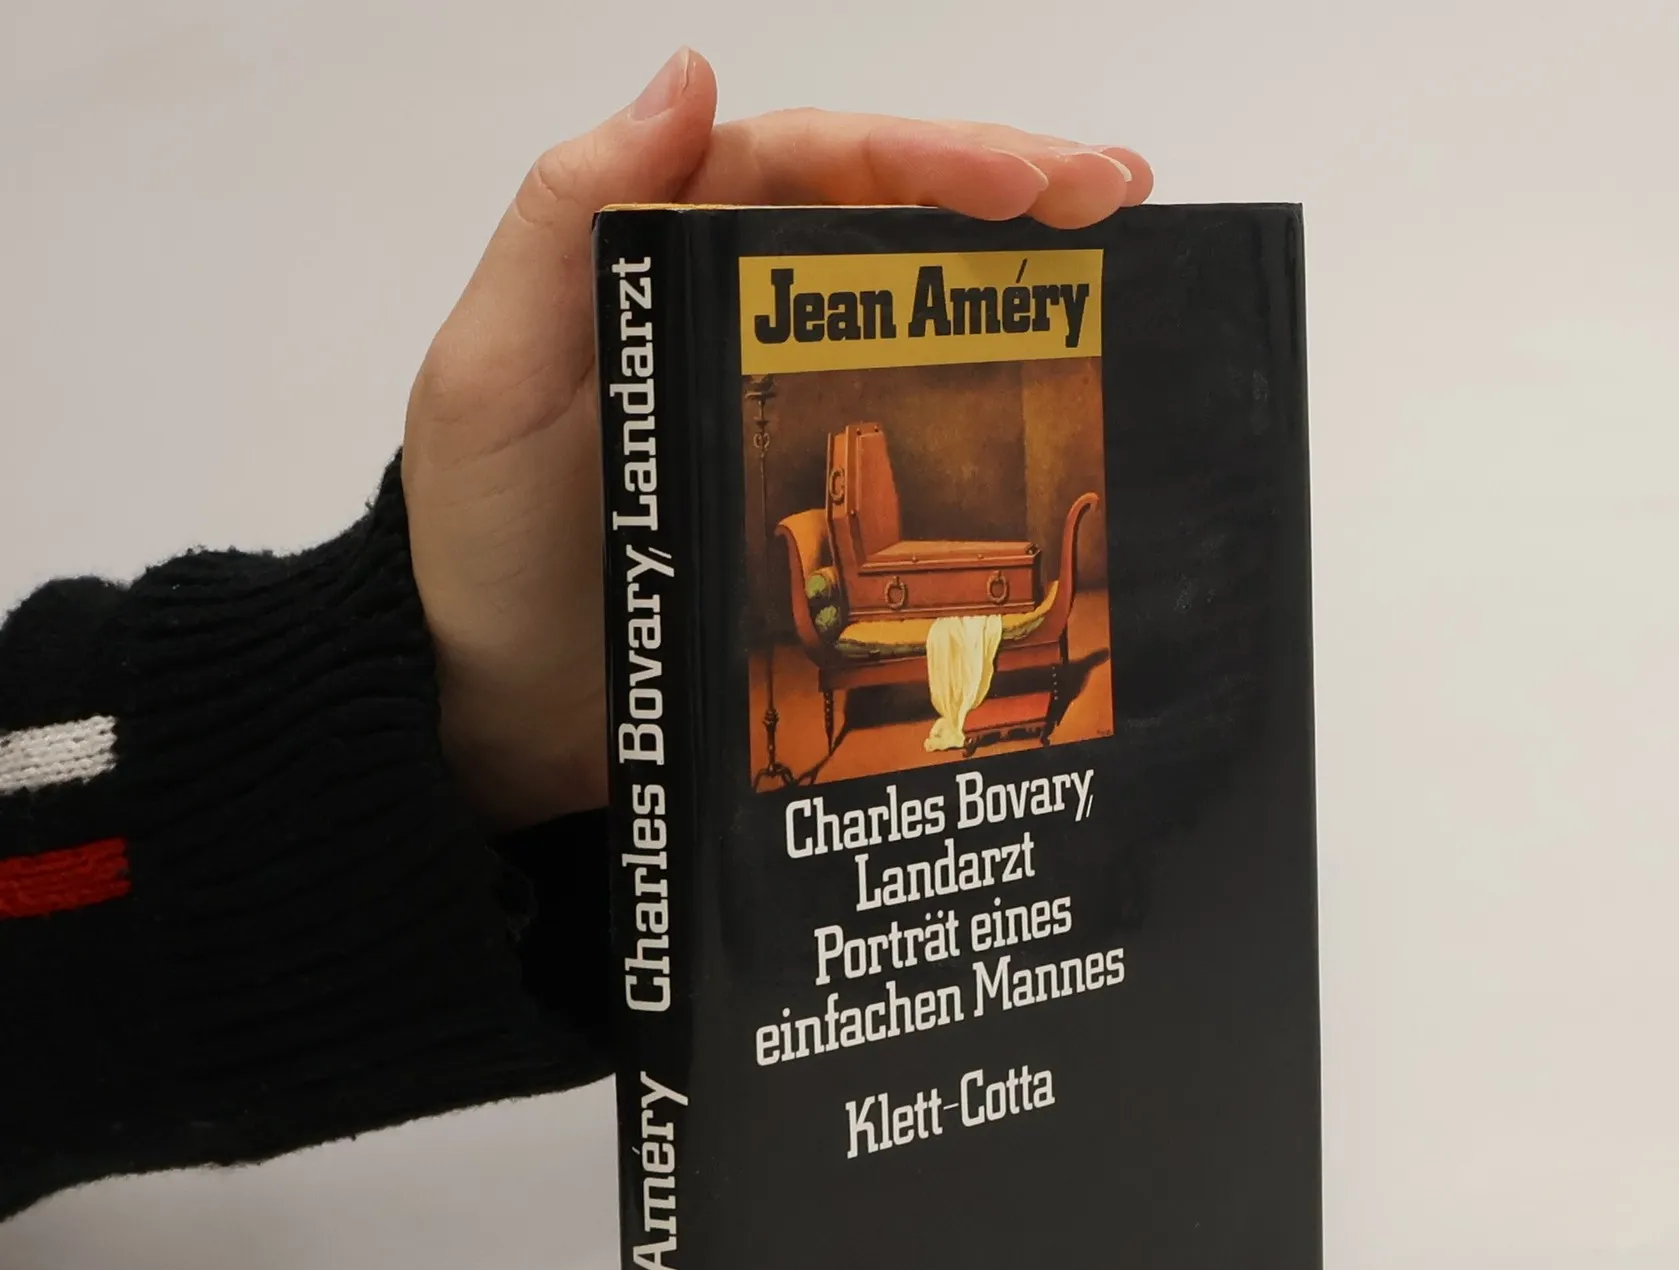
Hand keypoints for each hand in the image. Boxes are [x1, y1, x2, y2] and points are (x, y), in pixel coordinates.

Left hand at [401, 47, 1151, 830]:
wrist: (506, 712)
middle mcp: (739, 315)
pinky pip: (916, 432)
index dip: (924, 156)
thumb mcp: (491, 374)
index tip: (1024, 180)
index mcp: (666, 253)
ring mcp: (788, 408)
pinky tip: (1062, 385)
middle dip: (1006, 189)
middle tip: (1116, 193)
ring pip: (915, 312)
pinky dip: (990, 397)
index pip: (811, 164)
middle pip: (885, 220)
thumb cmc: (484, 548)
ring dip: (1018, 276)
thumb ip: (564, 223)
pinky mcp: (820, 504)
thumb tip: (685, 79)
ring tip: (1125, 254)